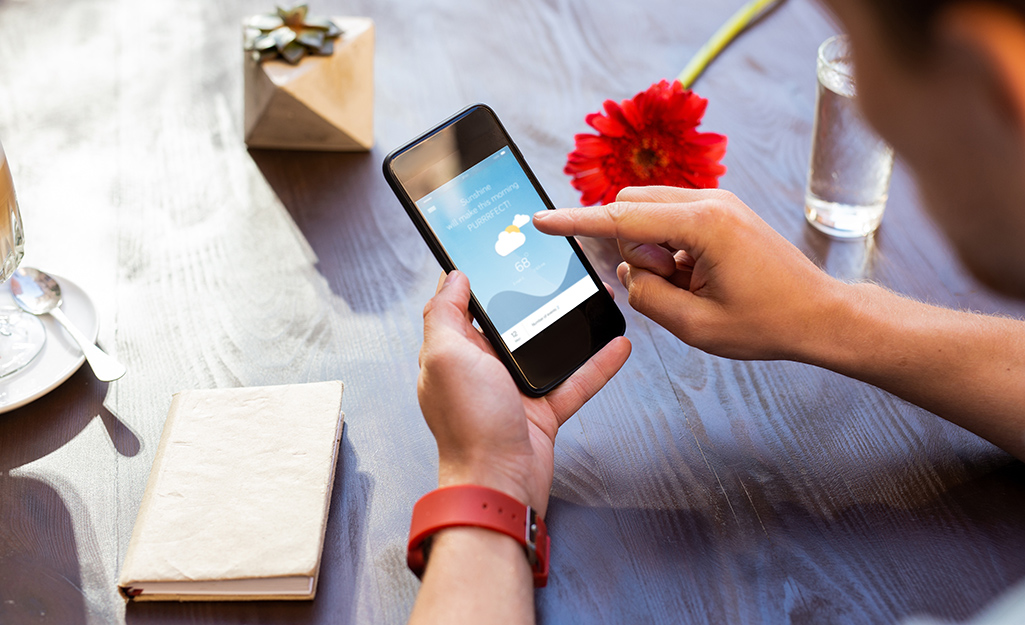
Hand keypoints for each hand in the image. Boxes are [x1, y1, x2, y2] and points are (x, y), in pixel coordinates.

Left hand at [417, 270, 630, 515]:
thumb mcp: (445, 356)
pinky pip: (576, 380)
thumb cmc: (468, 426)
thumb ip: (444, 313)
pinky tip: (617, 344)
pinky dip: (598, 364)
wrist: (498, 484)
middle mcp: (484, 368)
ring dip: (573, 324)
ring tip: (594, 297)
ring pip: (549, 346)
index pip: (466, 304)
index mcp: (456, 351)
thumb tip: (452, 276)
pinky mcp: (544, 410)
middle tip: (558, 266)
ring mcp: (515, 388)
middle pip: (514, 321)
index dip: (482, 276)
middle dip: (535, 294)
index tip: (502, 248)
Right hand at [532, 186, 841, 360]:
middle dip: (629, 246)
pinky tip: (694, 275)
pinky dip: (667, 245)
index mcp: (703, 225)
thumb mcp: (695, 326)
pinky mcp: (722, 210)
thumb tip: (629, 274)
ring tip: (687, 284)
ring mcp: (718, 202)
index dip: (574, 222)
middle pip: (631, 207)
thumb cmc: (768, 322)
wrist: (820, 314)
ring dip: (650, 247)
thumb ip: (646, 296)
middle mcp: (710, 201)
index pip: (620, 219)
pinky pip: (670, 218)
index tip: (541, 219)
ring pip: (648, 211)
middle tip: (665, 284)